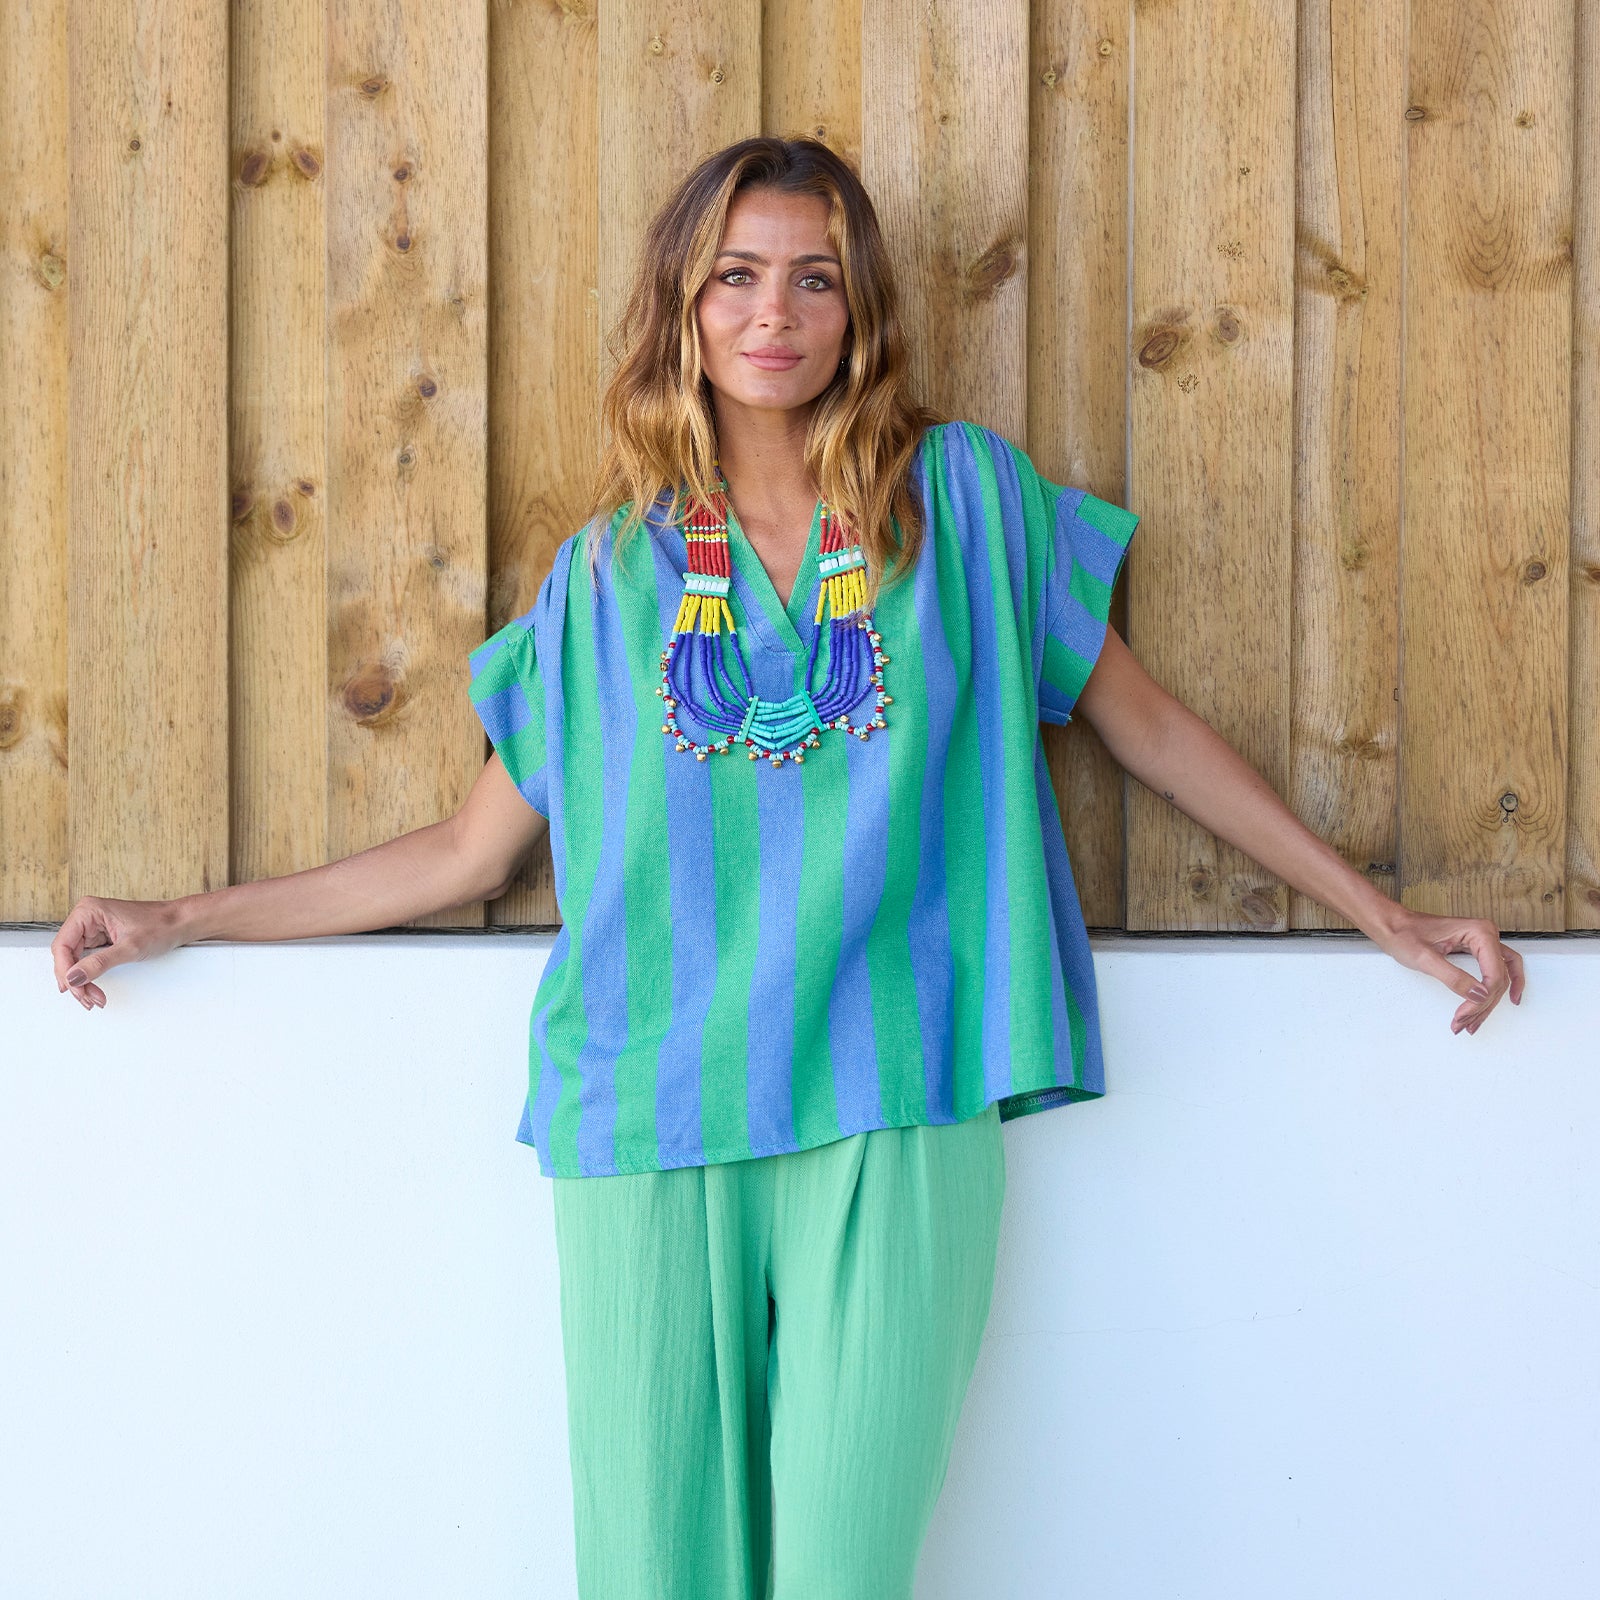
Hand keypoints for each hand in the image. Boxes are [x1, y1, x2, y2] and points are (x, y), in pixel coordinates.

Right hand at [50, 895, 187, 1011]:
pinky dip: (89, 975)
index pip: (62, 945)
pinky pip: (86, 959)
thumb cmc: (162, 925)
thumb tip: (74, 978)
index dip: (64, 970)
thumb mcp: (130, 948)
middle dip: (74, 979)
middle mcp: (87, 917)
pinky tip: (93, 988)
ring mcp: (93, 928)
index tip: (73, 988)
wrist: (181, 923)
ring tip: (92, 997)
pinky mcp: (101, 938)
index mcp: (88, 911)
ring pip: (74, 960)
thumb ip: (100, 963)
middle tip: (86, 998)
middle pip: (66, 955)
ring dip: (81, 981)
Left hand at [1370, 906, 1524, 1034]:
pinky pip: (1496, 972)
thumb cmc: (1404, 934)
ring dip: (1489, 1002)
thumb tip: (1479, 995)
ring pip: (1500, 978)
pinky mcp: (1476, 949)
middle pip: (1499, 979)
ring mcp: (1482, 942)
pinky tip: (1499, 1001)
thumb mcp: (1425, 959)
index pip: (1494, 975)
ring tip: (1472, 1022)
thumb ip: (1453, 977)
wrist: (1392, 925)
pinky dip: (1496, 989)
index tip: (1464, 1014)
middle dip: (1482, 1005)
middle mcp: (1486, 935)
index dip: (1481, 1000)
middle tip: (1465, 1022)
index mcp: (1479, 932)